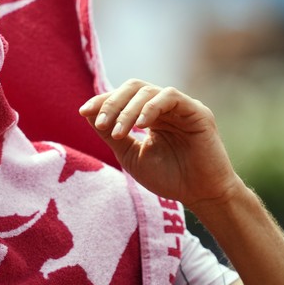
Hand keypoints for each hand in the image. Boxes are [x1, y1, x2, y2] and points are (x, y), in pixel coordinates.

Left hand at [79, 79, 243, 209]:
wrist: (200, 195)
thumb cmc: (169, 178)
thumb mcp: (131, 156)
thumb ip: (112, 135)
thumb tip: (88, 114)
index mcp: (150, 115)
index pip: (123, 97)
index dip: (102, 101)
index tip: (83, 112)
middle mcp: (164, 107)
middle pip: (133, 88)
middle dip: (112, 103)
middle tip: (100, 123)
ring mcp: (181, 107)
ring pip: (148, 92)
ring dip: (128, 110)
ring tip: (119, 131)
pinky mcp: (197, 111)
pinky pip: (171, 97)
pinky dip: (152, 107)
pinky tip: (141, 125)